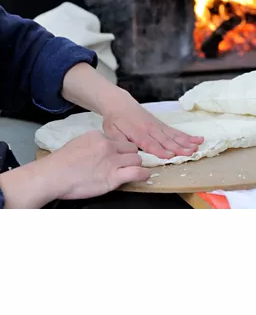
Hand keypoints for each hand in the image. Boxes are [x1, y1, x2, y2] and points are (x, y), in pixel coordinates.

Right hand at [0, 131, 148, 208]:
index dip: (120, 150)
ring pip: (137, 159)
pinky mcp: (113, 177)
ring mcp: (112, 161)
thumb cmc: (59, 164)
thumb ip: (93, 145)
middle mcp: (108, 146)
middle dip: (130, 157)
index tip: (118, 157)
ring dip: (136, 165)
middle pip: (131, 149)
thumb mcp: (78, 144)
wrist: (52, 176)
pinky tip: (143, 176)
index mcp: (99, 137)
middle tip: (126, 165)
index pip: (118, 141)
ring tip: (132, 171)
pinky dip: (143, 175)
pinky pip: (137, 172)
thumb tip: (100, 149)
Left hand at [102, 91, 203, 159]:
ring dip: (186, 142)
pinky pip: (175, 131)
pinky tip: (197, 139)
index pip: (150, 143)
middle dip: (179, 147)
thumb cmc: (115, 119)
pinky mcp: (161, 125)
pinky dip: (186, 136)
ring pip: (174, 135)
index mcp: (137, 132)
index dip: (160, 150)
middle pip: (166, 140)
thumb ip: (121, 142)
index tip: (170, 156)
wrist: (119, 102)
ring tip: (197, 146)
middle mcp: (150, 129)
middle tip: (190, 152)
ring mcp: (158, 126)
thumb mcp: (111, 131)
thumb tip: (130, 152)